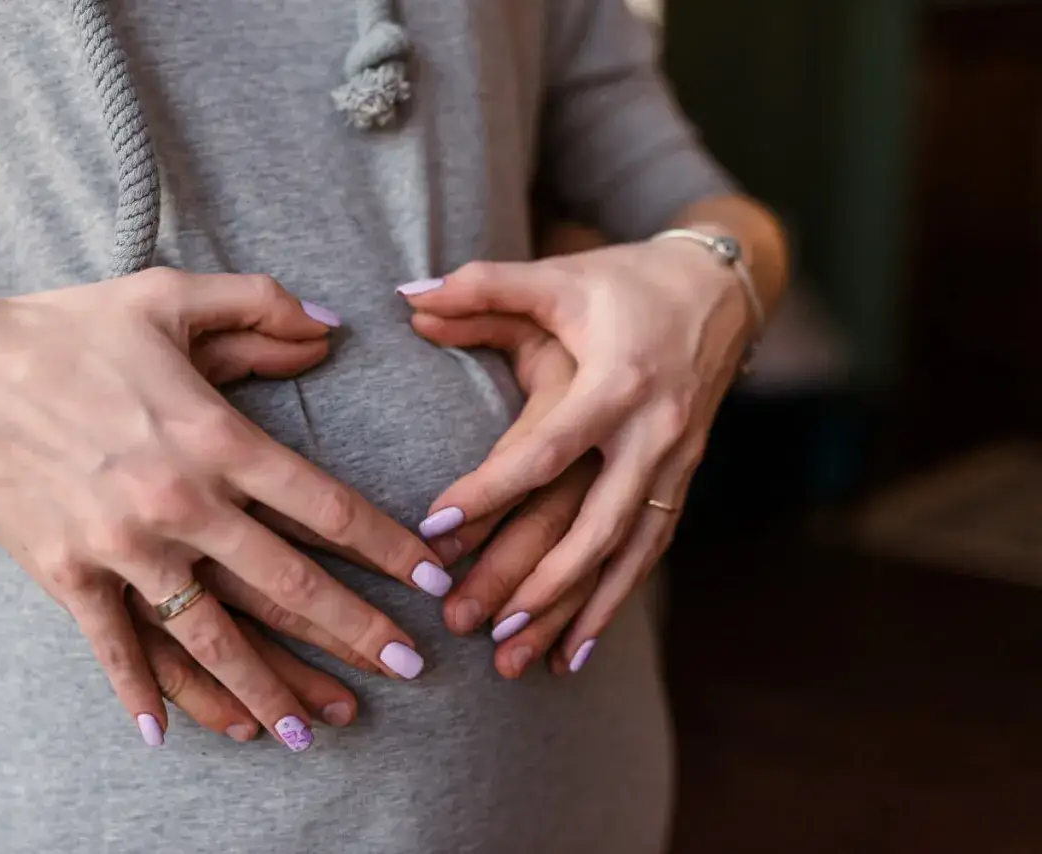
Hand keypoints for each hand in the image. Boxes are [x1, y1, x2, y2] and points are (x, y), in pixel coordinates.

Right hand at [0, 268, 446, 749]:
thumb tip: (333, 324)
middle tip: (407, 670)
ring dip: (269, 689)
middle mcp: (183, 505)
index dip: (388, 548)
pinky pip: (116, 650)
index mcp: (218, 439)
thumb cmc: (67, 329)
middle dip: (355, 633)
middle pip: (288, 586)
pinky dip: (144, 695)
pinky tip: (170, 739)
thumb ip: (260, 305)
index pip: (327, 507)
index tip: (432, 583)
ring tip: (315, 730)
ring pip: (214, 638)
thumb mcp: (169, 294)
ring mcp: (125, 550)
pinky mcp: (70, 577)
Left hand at [401, 236, 753, 667]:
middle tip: (474, 625)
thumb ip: (483, 288)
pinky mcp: (685, 478)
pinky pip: (650, 550)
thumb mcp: (558, 279)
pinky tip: (578, 646)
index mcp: (618, 381)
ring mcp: (677, 461)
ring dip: (576, 609)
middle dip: (535, 581)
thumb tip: (407, 295)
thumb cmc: (625, 280)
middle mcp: (654, 431)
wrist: (721, 288)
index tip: (434, 531)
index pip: (544, 451)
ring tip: (522, 658)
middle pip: (592, 524)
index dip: (488, 492)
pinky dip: (615, 600)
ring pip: (626, 553)